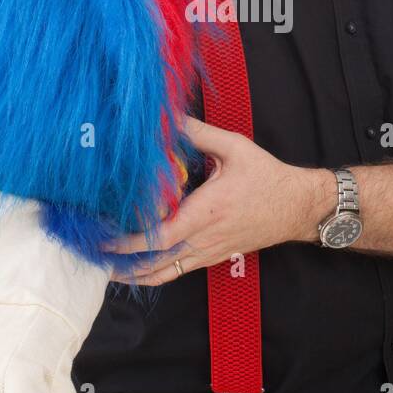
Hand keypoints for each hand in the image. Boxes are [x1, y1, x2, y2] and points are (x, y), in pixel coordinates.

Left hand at [103, 115, 327, 285]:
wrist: (298, 207)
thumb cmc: (267, 178)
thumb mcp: (235, 148)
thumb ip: (200, 134)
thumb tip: (170, 117)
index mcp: (206, 212)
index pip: (159, 235)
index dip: (128, 241)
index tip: (104, 237)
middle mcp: (204, 238)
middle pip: (156, 263)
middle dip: (122, 263)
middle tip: (94, 256)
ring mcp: (209, 252)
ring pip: (166, 274)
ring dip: (135, 275)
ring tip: (107, 270)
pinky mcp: (213, 257)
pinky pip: (179, 271)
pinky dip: (155, 273)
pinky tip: (138, 268)